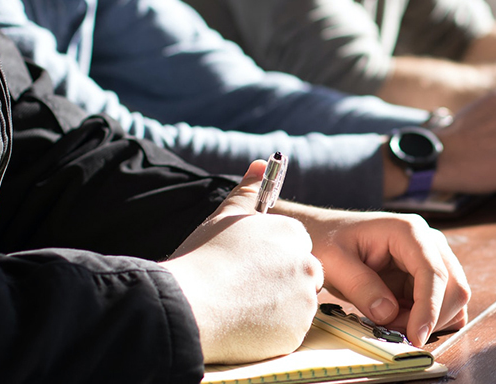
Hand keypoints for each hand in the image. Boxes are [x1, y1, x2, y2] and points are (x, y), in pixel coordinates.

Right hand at [163, 161, 323, 363]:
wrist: (189, 305)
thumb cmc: (204, 258)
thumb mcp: (225, 217)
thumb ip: (248, 190)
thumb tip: (260, 164)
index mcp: (293, 235)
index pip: (295, 247)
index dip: (271, 259)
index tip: (249, 267)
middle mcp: (306, 265)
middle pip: (301, 276)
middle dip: (279, 283)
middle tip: (244, 290)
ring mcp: (304, 301)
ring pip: (296, 305)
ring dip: (276, 308)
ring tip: (239, 306)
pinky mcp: (296, 332)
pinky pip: (289, 332)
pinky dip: (271, 332)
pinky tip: (244, 325)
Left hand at [275, 206, 470, 346]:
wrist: (325, 234)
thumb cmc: (328, 241)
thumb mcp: (334, 262)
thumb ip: (361, 286)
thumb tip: (388, 313)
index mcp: (408, 231)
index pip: (433, 272)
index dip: (429, 308)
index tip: (416, 337)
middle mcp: (428, 242)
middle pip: (454, 287)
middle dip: (430, 318)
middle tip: (394, 332)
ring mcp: (431, 258)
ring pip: (452, 298)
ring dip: (428, 320)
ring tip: (391, 323)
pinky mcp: (426, 276)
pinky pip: (442, 303)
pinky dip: (428, 320)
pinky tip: (401, 320)